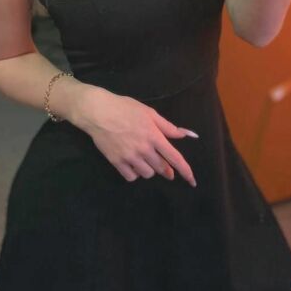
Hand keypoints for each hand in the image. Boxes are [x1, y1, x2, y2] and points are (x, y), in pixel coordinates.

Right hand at [76, 86, 197, 184]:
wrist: (98, 112)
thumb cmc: (126, 108)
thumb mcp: (149, 113)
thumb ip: (168, 127)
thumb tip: (186, 135)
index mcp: (154, 136)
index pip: (174, 157)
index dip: (185, 170)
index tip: (192, 181)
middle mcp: (144, 149)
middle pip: (162, 168)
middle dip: (166, 169)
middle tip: (163, 162)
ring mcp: (129, 157)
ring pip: (147, 174)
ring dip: (150, 169)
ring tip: (144, 158)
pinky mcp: (116, 162)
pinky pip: (131, 177)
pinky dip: (135, 173)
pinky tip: (133, 164)